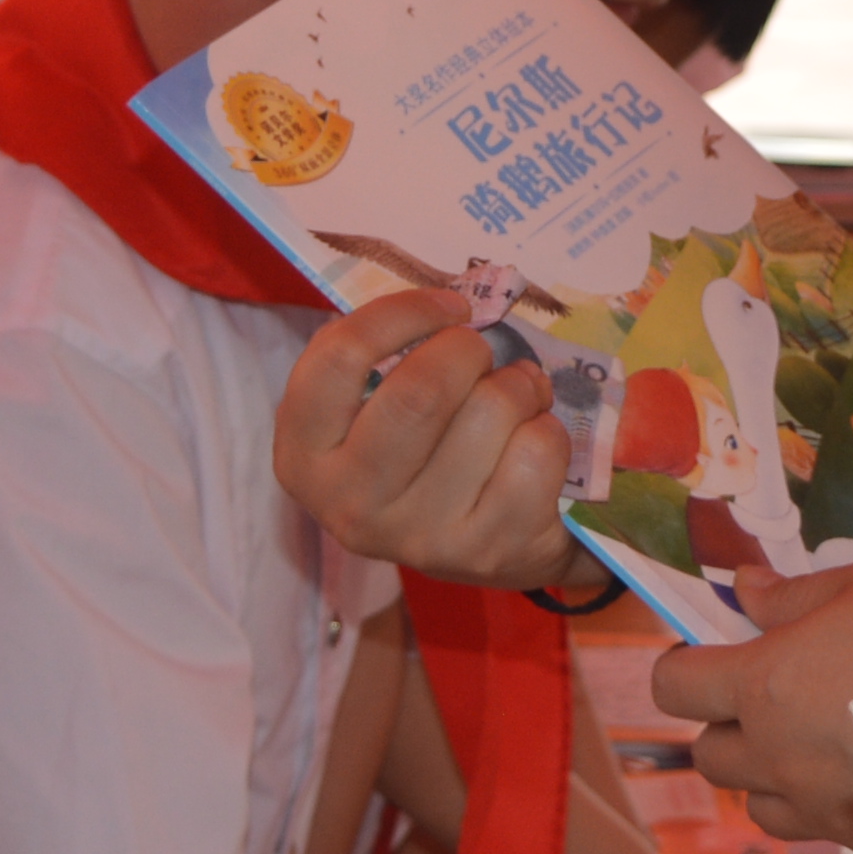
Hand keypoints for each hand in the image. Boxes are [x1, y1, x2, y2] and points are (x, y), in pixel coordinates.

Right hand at [272, 287, 577, 587]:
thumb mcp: (375, 408)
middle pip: (422, 389)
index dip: (403, 313)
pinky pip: (538, 449)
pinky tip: (533, 441)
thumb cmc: (423, 453)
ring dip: (519, 385)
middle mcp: (349, 504)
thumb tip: (446, 301)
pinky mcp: (486, 552)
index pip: (338, 356)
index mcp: (304, 455)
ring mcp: (417, 537)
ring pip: (492, 410)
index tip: (450, 306)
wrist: (482, 550)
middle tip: (481, 354)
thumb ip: (386, 353)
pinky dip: (548, 427)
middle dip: (469, 350)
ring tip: (516, 397)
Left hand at [648, 554, 852, 850]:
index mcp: (768, 685)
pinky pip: (828, 831)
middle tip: (776, 689)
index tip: (716, 648)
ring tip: (821, 735)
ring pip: (762, 807)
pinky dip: (833, 803)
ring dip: (772, 774)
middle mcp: (785, 758)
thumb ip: (792, 597)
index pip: (674, 688)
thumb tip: (745, 591)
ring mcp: (832, 810)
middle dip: (728, 722)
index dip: (687, 664)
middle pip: (710, 757)